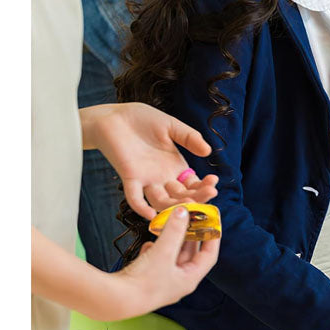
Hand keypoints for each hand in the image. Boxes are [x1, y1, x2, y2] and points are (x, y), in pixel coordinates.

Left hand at [79, 103, 219, 219]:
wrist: (115, 115)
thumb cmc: (142, 119)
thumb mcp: (172, 126)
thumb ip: (189, 137)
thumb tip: (208, 152)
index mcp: (175, 166)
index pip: (193, 184)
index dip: (204, 186)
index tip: (214, 183)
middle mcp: (163, 177)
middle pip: (181, 196)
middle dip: (197, 197)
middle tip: (210, 193)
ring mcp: (146, 180)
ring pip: (161, 201)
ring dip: (174, 205)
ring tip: (188, 203)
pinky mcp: (129, 178)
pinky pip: (135, 197)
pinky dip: (141, 207)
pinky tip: (150, 214)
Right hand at [112, 206, 219, 316]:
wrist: (114, 300)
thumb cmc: (143, 281)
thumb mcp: (163, 251)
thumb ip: (174, 230)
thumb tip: (183, 211)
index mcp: (189, 279)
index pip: (209, 255)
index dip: (213, 237)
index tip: (213, 221)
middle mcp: (178, 282)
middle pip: (190, 254)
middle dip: (191, 234)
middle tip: (192, 217)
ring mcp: (162, 281)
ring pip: (172, 255)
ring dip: (172, 240)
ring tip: (171, 224)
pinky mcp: (146, 280)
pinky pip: (156, 260)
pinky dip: (155, 249)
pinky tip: (150, 242)